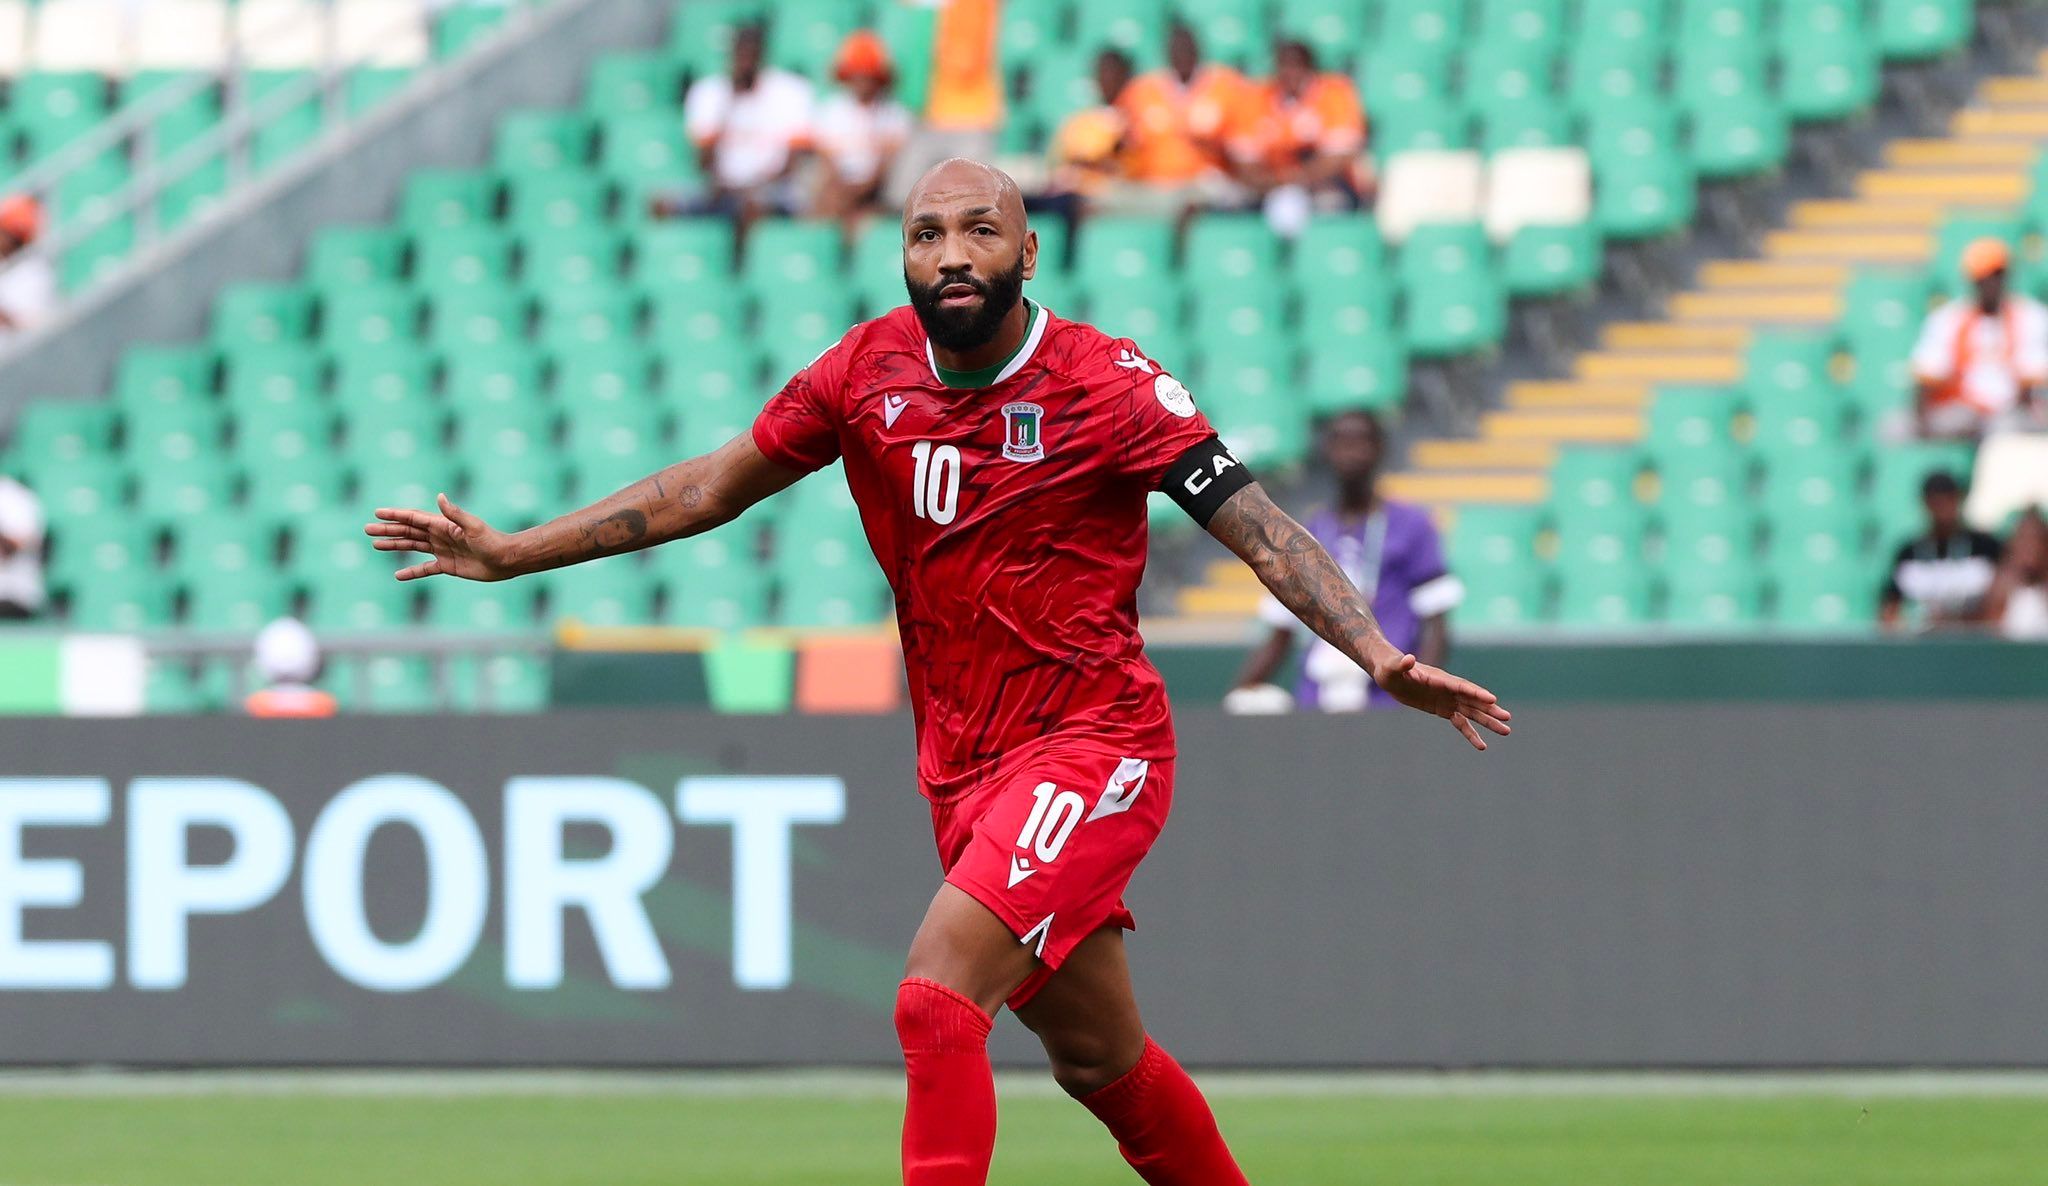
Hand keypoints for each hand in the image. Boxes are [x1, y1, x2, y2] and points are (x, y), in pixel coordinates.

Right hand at [363, 493, 516, 581]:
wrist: (506, 560)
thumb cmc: (492, 541)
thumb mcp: (473, 526)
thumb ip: (455, 513)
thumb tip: (439, 496)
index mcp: (443, 524)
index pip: (414, 518)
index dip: (396, 515)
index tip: (377, 512)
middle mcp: (440, 536)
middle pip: (409, 531)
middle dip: (388, 530)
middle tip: (367, 529)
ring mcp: (442, 551)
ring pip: (413, 547)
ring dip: (395, 545)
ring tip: (375, 545)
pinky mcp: (447, 566)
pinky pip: (425, 569)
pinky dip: (412, 572)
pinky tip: (398, 575)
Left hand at [1370, 653, 1512, 751]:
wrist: (1390, 674)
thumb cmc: (1390, 668)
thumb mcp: (1393, 668)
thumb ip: (1401, 664)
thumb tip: (1407, 659)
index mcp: (1439, 679)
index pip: (1461, 686)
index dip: (1476, 693)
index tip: (1493, 699)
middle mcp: (1448, 689)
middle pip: (1473, 700)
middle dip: (1489, 709)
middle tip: (1507, 718)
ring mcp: (1448, 700)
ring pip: (1472, 712)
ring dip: (1488, 721)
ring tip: (1506, 731)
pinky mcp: (1443, 710)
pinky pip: (1460, 723)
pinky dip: (1471, 733)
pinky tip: (1482, 745)